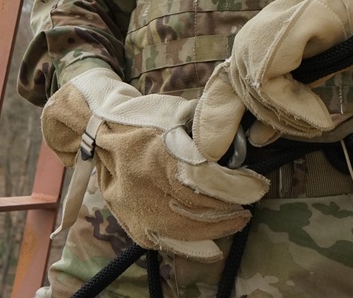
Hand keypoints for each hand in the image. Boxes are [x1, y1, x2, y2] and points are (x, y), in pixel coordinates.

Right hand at [41, 69, 268, 260]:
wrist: (97, 132)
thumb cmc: (142, 117)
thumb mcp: (174, 113)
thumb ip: (203, 128)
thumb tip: (236, 143)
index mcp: (156, 153)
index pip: (203, 179)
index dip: (233, 187)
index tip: (255, 188)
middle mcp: (144, 184)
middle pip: (195, 207)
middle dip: (227, 210)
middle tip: (247, 207)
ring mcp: (135, 207)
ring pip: (183, 229)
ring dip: (215, 228)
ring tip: (235, 220)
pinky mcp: (131, 222)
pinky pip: (167, 239)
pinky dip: (193, 239)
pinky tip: (211, 234)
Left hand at [193, 0, 352, 160]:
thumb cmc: (337, 40)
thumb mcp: (303, 79)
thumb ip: (278, 106)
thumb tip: (257, 140)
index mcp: (249, 48)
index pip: (224, 92)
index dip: (220, 121)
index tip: (222, 147)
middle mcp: (246, 42)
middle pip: (246, 100)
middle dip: (277, 120)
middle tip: (312, 125)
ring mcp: (255, 39)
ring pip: (259, 98)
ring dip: (291, 116)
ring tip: (318, 120)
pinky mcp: (272, 42)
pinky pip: (273, 90)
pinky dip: (296, 108)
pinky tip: (318, 114)